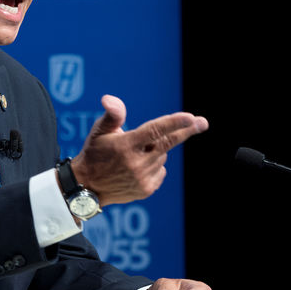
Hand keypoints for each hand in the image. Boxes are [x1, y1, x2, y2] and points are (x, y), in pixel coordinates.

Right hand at [70, 95, 207, 205]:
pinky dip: (155, 166)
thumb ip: (112, 114)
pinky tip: (138, 167)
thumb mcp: (99, 131)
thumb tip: (110, 99)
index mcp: (125, 145)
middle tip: (203, 123)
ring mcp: (142, 178)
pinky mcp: (146, 189)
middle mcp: (135, 163)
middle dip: (186, 131)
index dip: (174, 123)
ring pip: (162, 156)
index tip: (191, 117)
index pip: (154, 131)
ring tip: (135, 154)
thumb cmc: (94, 153)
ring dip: (156, 151)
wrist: (87, 187)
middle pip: (167, 143)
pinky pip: (161, 171)